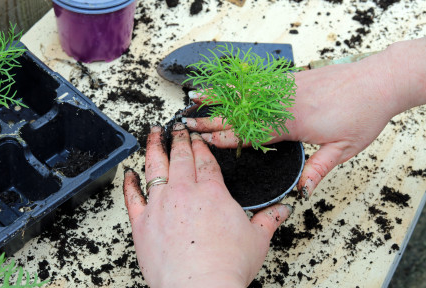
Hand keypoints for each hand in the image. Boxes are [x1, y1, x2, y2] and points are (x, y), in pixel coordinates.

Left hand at [123, 124, 291, 287]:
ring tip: (153, 134)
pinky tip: (129, 174)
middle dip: (178, 139)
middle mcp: (183, 192)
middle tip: (176, 127)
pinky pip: (132, 196)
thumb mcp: (257, 240)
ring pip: (154, 167)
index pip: (205, 160)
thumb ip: (268, 219)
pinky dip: (130, 183)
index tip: (197, 138)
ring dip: (154, 147)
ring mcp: (160, 205)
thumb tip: (282, 209)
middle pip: (180, 157)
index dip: (200, 146)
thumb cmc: (226, 266)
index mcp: (212, 192)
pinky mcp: (142, 222)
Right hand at [183, 38, 425, 198]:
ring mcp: (285, 89)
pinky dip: (237, 85)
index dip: (226, 139)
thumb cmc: (363, 114)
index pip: (251, 134)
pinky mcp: (289, 79)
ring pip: (244, 95)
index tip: (205, 142)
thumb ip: (318, 169)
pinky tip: (225, 85)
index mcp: (293, 124)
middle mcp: (284, 104)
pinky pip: (256, 83)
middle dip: (212, 119)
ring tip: (195, 98)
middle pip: (240, 113)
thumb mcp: (344, 149)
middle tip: (189, 123)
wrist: (376, 82)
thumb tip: (302, 190)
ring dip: (218, 98)